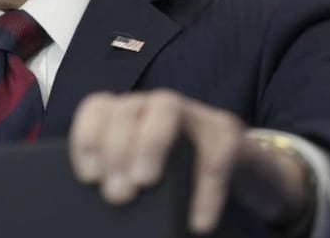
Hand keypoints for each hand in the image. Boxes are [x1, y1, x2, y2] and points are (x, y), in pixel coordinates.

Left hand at [68, 90, 311, 233]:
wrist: (242, 171)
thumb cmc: (182, 174)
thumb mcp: (147, 173)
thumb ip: (124, 179)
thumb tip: (106, 204)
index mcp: (130, 114)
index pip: (98, 108)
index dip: (86, 137)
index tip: (88, 177)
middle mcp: (156, 106)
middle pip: (127, 108)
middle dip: (116, 148)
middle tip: (116, 194)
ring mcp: (193, 114)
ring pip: (166, 108)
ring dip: (150, 142)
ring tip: (144, 183)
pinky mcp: (227, 132)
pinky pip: (216, 152)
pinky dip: (206, 190)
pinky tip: (199, 222)